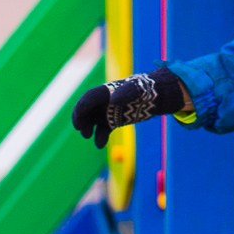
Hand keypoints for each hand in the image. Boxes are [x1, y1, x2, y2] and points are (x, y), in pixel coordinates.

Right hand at [71, 70, 185, 148]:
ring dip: (87, 128)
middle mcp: (104, 101)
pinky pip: (102, 130)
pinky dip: (99, 137)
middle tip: (81, 129)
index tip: (79, 119)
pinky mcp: (113, 121)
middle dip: (81, 118)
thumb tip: (112, 99)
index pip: (89, 98)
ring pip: (92, 120)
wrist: (155, 96)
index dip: (81, 107)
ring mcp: (108, 111)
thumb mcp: (136, 90)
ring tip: (88, 135)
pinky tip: (99, 144)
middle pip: (87, 109)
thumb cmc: (144, 89)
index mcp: (106, 91)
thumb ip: (125, 93)